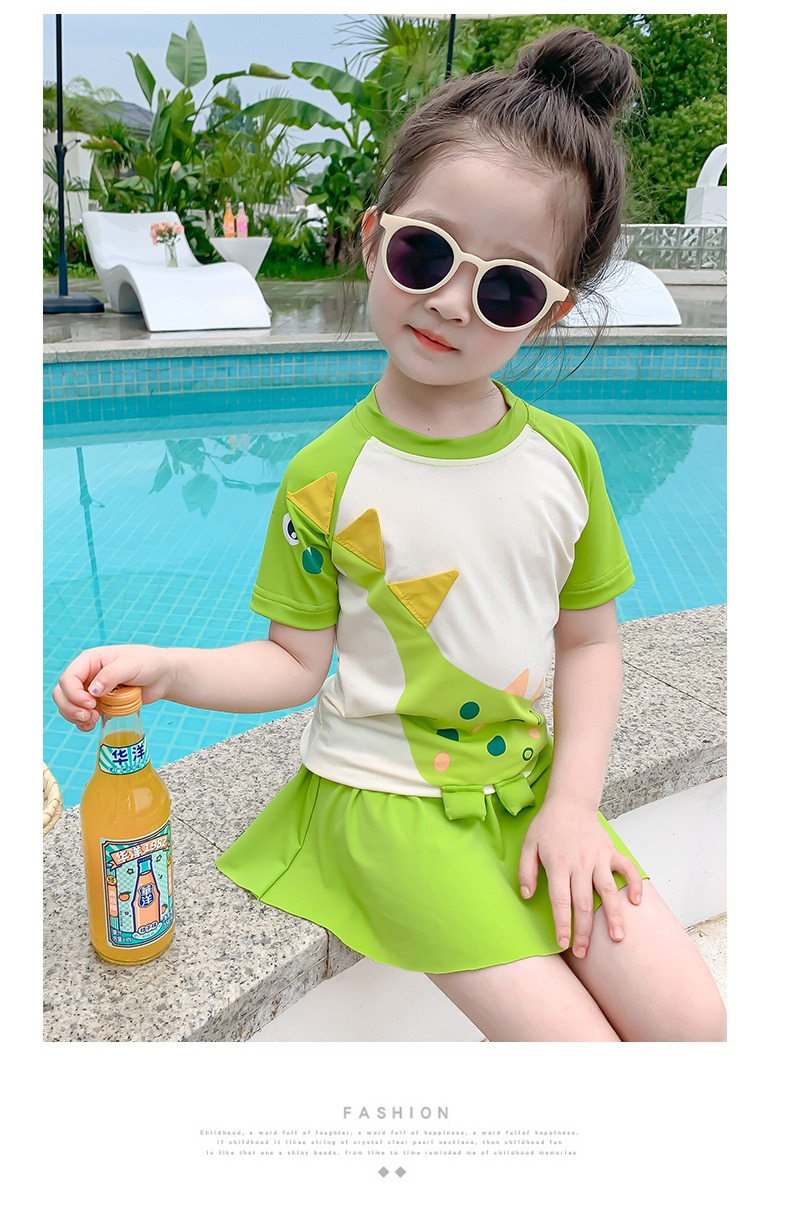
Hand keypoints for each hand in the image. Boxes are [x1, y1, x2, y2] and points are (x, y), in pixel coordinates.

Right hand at [52, 644, 172, 731]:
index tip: (91, 703)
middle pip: (62, 693)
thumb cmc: (148, 663)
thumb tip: (92, 690)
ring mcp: (91, 691)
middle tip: (89, 716)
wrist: (162, 676)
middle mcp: (86, 675)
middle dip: (70, 707)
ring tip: (92, 721)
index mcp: (89, 660)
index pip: (68, 678)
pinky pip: (81, 716)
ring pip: (68, 706)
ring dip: (75, 717)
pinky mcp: (98, 704)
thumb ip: (111, 675)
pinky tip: (92, 726)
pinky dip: (82, 723)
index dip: (74, 694)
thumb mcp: (131, 664)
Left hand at [518, 801, 642, 957]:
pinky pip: (626, 869)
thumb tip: (528, 895)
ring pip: (608, 890)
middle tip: (584, 952)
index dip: (563, 924)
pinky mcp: (611, 851)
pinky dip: (634, 884)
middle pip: (584, 902)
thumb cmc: (548, 826)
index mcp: (557, 864)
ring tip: (617, 938)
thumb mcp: (528, 845)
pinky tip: (636, 902)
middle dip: (584, 930)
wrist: (569, 802)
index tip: (564, 943)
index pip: (561, 901)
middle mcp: (579, 863)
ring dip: (614, 915)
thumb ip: (526, 871)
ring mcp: (598, 858)